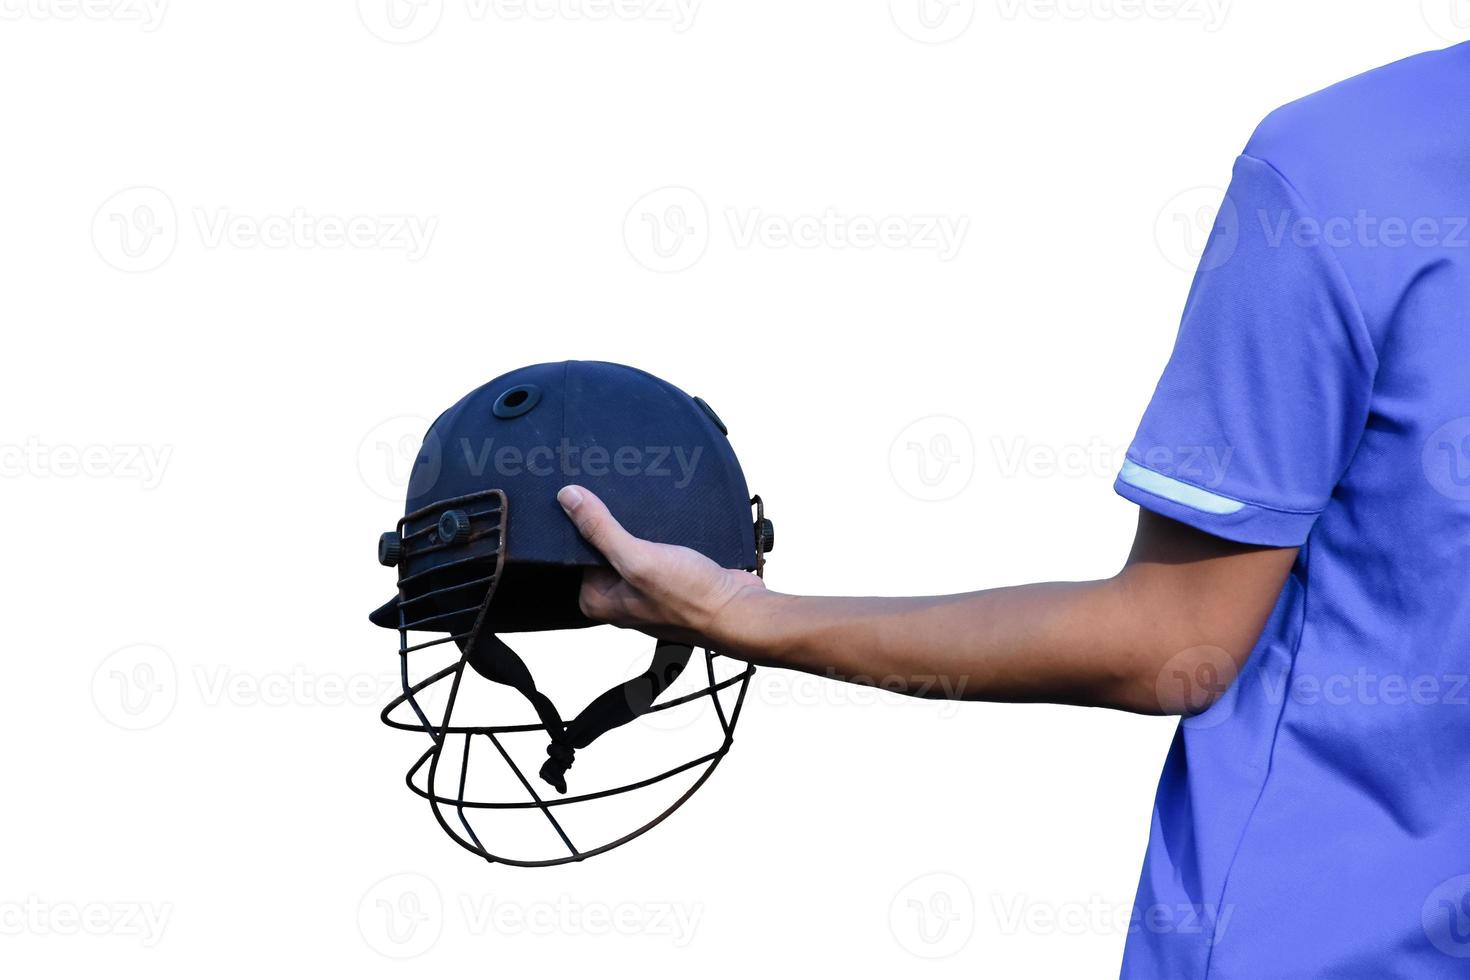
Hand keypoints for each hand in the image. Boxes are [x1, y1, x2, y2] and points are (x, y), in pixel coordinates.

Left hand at [557, 485, 766, 647]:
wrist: (738, 609)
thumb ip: (601, 530)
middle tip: (626, 505)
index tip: (591, 499)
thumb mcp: (638, 559)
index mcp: (598, 599)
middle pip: (604, 546)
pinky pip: (655, 547)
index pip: (577, 550)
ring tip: (651, 515)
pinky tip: (668, 524)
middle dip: (616, 524)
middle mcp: (618, 596)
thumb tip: (569, 499)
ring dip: (641, 527)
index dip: (584, 524)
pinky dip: (660, 534)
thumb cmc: (691, 599)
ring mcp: (644, 587)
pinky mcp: (668, 577)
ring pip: (632, 544)